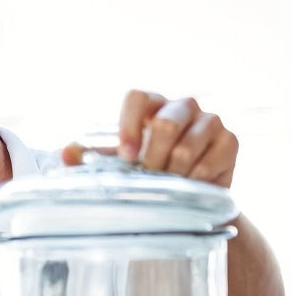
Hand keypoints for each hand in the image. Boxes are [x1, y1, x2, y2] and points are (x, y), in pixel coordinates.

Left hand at [62, 90, 238, 187]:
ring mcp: (209, 121)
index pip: (138, 97)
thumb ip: (90, 158)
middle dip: (153, 158)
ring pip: (187, 146)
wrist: (185, 198)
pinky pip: (209, 162)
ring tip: (168, 183)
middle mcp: (181, 107)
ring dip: (172, 174)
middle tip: (149, 176)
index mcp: (151, 106)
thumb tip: (66, 153)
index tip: (126, 156)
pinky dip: (194, 181)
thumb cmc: (145, 173)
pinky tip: (189, 186)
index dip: (130, 125)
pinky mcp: (229, 141)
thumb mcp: (115, 166)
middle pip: (167, 123)